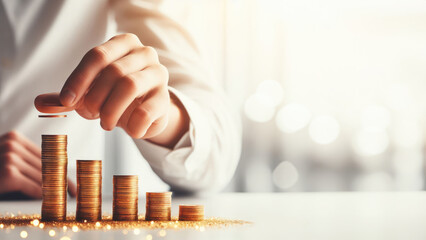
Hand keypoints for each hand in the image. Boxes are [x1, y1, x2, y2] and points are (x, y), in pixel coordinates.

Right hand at [0, 131, 76, 198]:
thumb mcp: (4, 159)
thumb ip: (25, 162)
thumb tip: (53, 174)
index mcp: (15, 138)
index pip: (45, 155)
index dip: (61, 168)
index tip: (71, 178)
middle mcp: (13, 144)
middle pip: (45, 166)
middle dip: (60, 180)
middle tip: (74, 191)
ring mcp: (10, 157)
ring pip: (41, 177)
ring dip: (51, 189)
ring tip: (61, 198)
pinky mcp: (8, 172)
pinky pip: (33, 186)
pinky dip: (39, 194)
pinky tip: (45, 200)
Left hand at [35, 33, 188, 147]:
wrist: (148, 111)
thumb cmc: (117, 96)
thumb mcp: (91, 92)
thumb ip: (68, 97)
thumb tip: (40, 103)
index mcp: (124, 43)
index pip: (97, 56)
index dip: (79, 79)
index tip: (67, 101)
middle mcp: (144, 53)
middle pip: (113, 71)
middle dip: (95, 97)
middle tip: (89, 115)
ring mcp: (158, 74)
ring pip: (130, 86)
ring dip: (111, 110)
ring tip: (106, 124)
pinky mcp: (166, 98)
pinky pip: (146, 111)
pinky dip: (132, 125)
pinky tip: (128, 130)